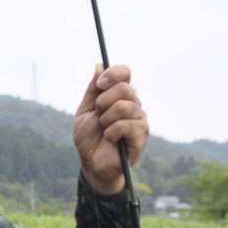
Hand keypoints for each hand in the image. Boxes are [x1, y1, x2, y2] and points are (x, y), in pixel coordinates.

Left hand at [73, 64, 149, 194]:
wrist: (91, 162)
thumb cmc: (89, 138)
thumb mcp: (85, 110)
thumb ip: (93, 90)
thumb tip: (99, 65)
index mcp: (119, 95)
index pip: (125, 73)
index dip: (113, 74)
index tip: (99, 85)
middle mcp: (132, 103)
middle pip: (124, 88)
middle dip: (104, 102)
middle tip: (99, 115)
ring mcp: (139, 118)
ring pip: (124, 106)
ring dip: (106, 119)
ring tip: (104, 130)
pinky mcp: (141, 134)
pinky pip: (127, 124)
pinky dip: (112, 132)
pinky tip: (110, 139)